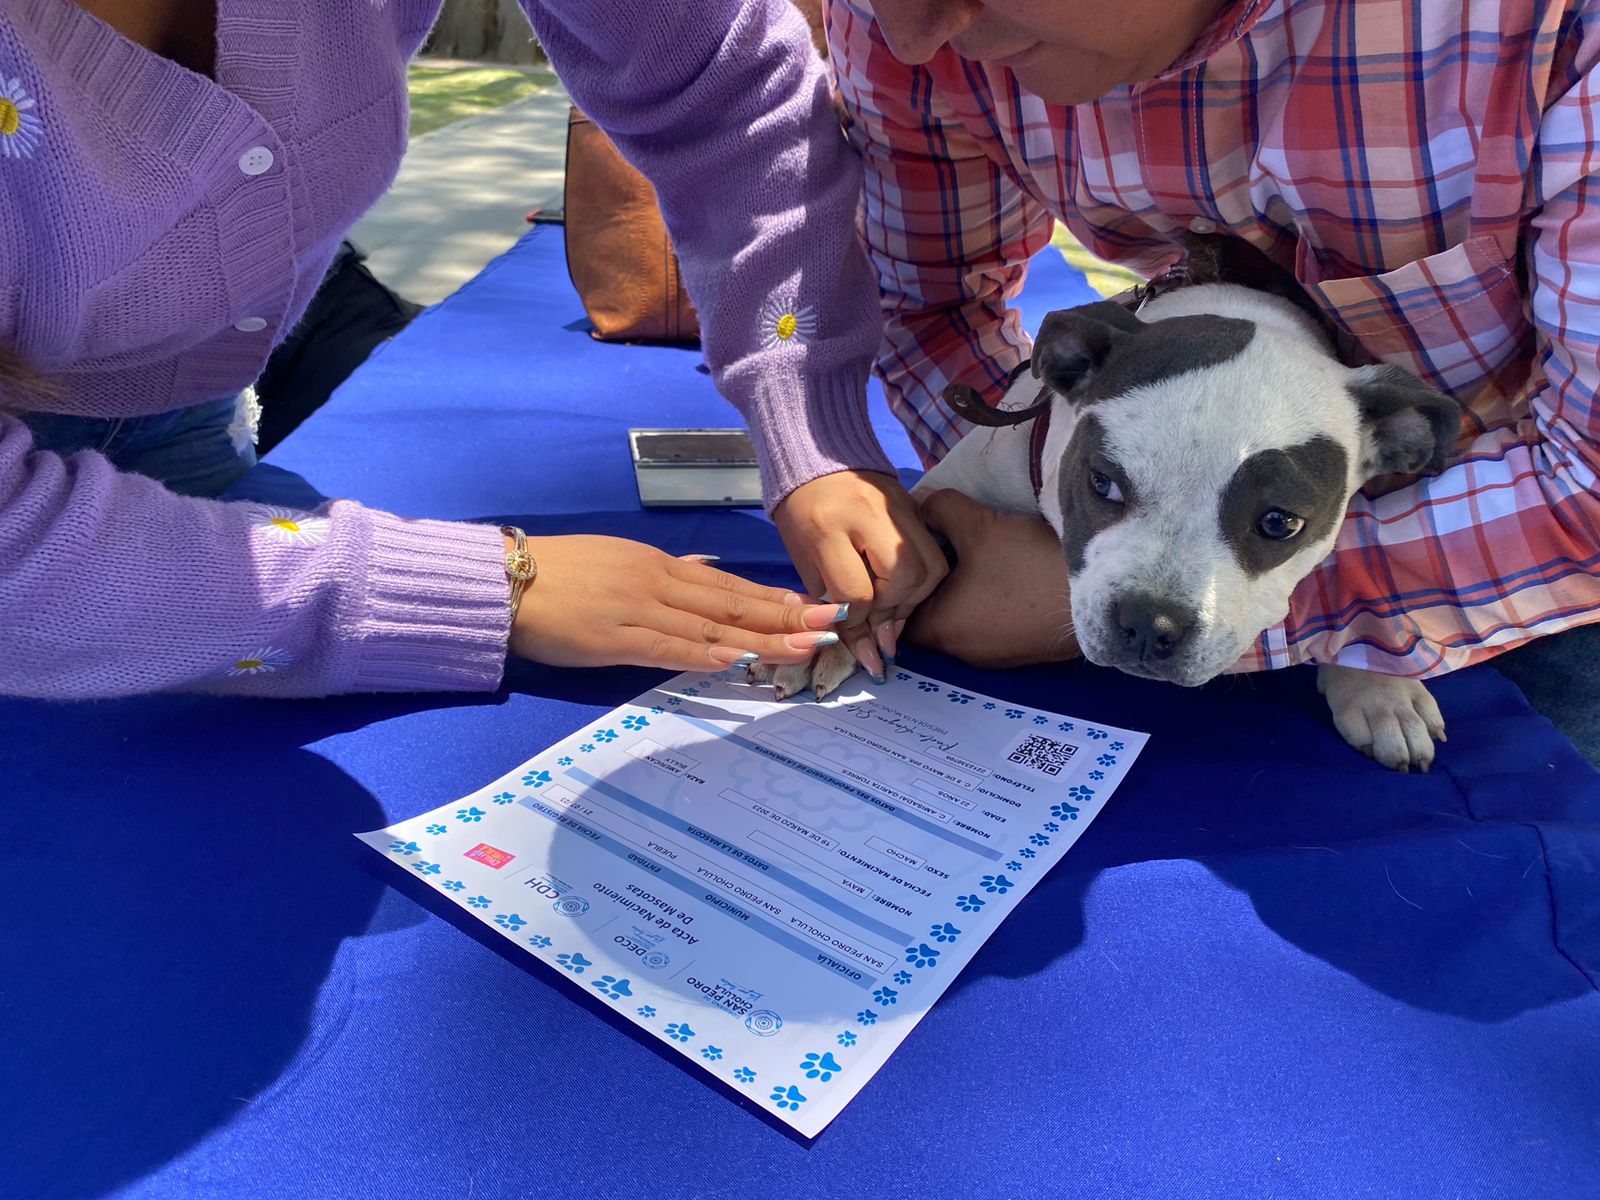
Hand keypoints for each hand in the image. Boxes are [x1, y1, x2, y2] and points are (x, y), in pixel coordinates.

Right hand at [507, 535, 845, 670]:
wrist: (503, 581)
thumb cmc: (559, 574)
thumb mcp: (620, 561)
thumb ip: (664, 572)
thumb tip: (702, 571)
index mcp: (660, 566)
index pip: (729, 586)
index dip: (775, 600)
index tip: (815, 608)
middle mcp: (657, 582)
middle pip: (732, 603)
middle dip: (786, 617)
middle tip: (833, 624)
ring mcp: (638, 609)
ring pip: (711, 626)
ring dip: (761, 638)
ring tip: (805, 647)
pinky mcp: (613, 637)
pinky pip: (666, 648)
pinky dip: (704, 656)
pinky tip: (736, 662)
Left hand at [771, 470, 947, 681]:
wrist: (818, 460)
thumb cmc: (802, 514)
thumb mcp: (805, 560)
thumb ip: (833, 600)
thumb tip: (866, 647)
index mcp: (828, 527)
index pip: (855, 591)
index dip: (855, 623)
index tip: (853, 635)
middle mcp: (870, 514)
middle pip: (904, 577)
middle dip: (892, 611)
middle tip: (878, 629)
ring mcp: (900, 508)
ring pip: (930, 567)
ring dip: (914, 599)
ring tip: (892, 614)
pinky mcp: (916, 507)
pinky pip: (933, 553)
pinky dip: (921, 581)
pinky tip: (903, 592)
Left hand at [904, 490, 1079, 668]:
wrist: (1099, 594)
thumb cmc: (1028, 564)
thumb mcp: (978, 524)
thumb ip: (940, 509)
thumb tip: (920, 504)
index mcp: (941, 630)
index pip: (897, 612)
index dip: (900, 580)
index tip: (914, 550)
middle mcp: (962, 652)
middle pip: (929, 615)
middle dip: (933, 582)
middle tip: (945, 545)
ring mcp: (994, 656)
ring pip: (961, 620)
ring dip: (963, 592)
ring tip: (976, 555)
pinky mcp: (1021, 652)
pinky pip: (989, 625)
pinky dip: (988, 603)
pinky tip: (1005, 574)